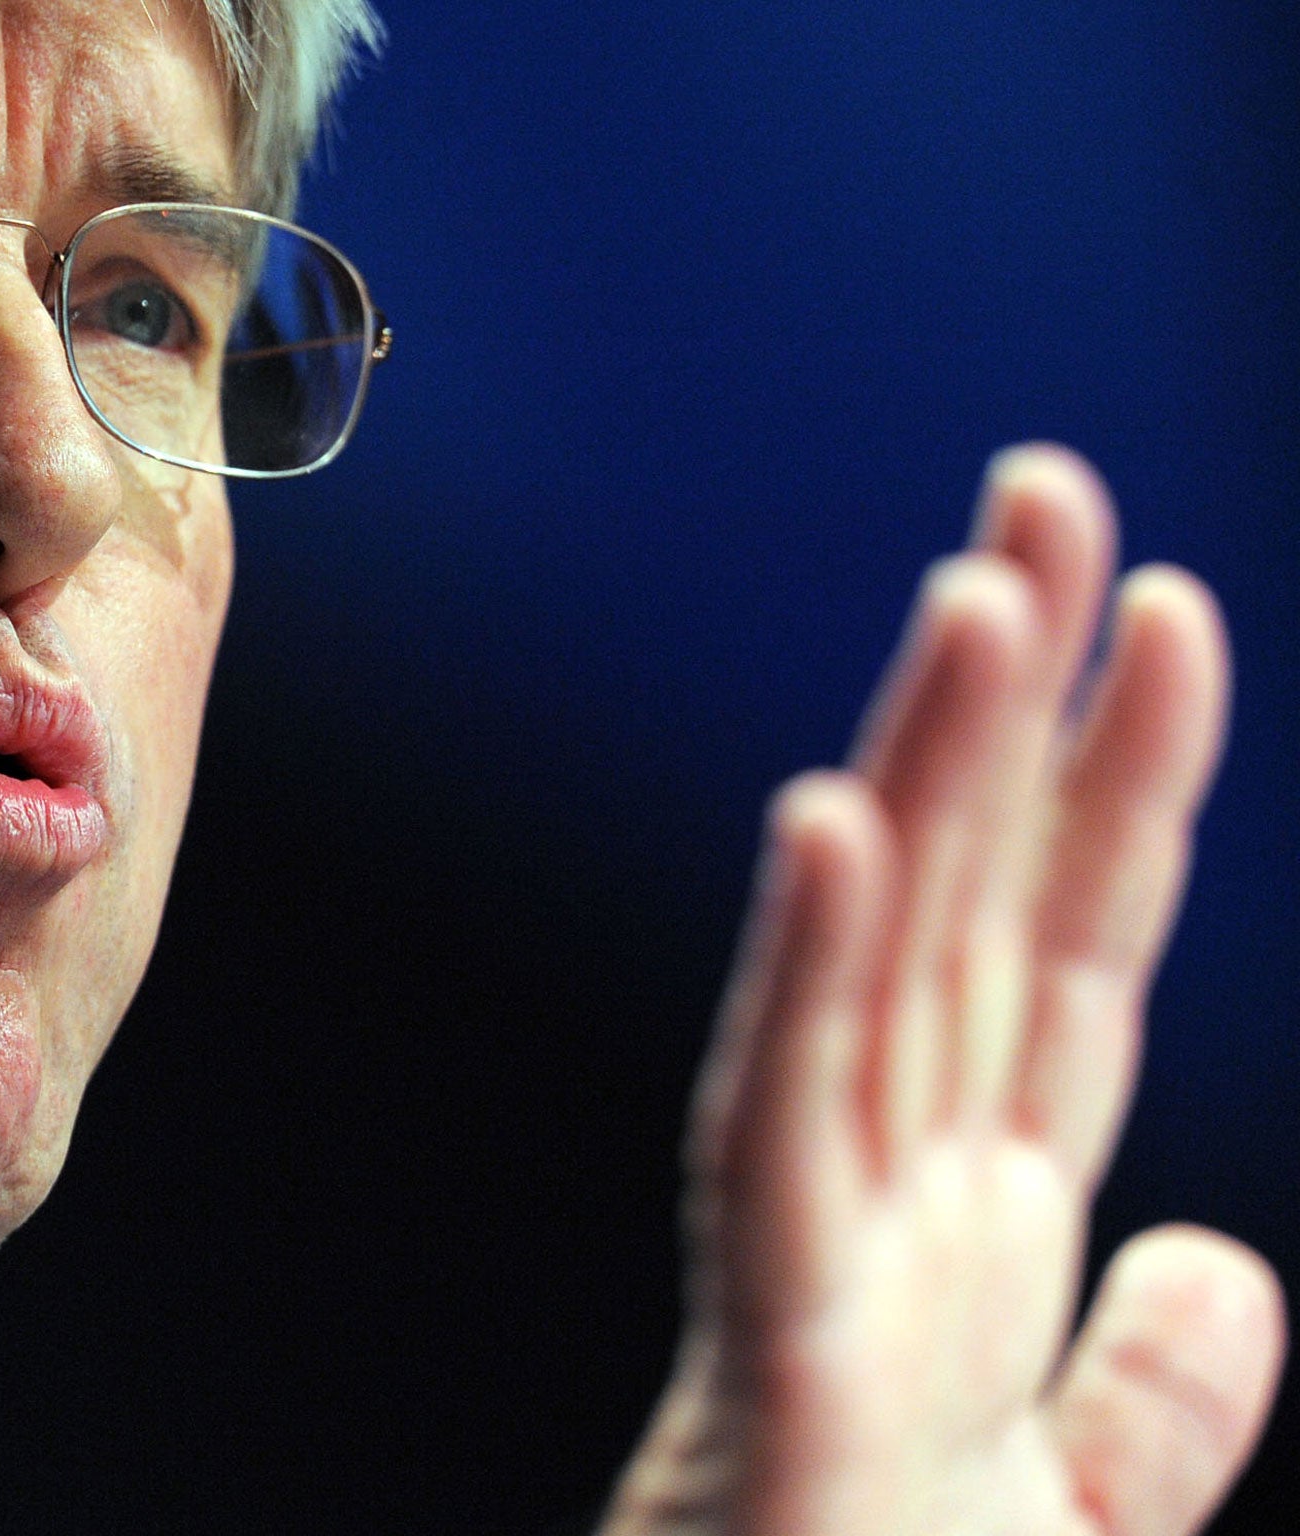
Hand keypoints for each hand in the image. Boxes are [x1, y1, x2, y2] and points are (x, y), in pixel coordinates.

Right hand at [605, 445, 1284, 1535]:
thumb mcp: (1068, 1522)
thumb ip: (1149, 1398)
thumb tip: (1226, 1260)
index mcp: (983, 1230)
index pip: (1068, 960)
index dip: (1123, 788)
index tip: (1164, 621)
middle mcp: (903, 1197)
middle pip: (972, 909)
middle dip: (1016, 699)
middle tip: (1043, 498)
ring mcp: (829, 1246)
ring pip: (880, 968)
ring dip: (924, 775)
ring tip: (976, 599)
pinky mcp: (767, 1328)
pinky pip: (780, 1117)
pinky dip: (804, 967)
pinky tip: (829, 828)